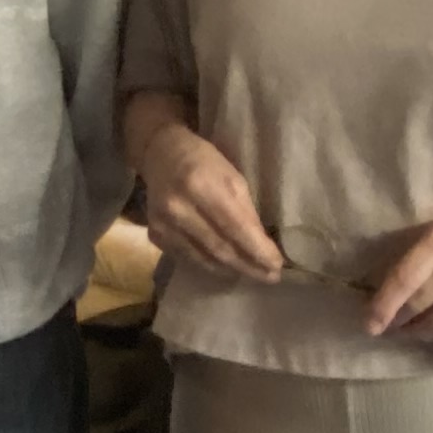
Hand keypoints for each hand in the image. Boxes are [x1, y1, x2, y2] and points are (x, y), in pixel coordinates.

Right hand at [138, 119, 282, 281]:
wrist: (160, 154)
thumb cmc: (204, 161)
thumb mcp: (232, 177)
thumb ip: (245, 211)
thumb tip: (262, 246)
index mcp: (201, 186)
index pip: (235, 227)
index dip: (257, 250)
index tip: (277, 265)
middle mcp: (179, 208)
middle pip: (220, 248)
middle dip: (248, 265)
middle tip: (270, 277)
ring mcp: (164, 225)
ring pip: (204, 259)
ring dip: (231, 269)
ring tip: (252, 273)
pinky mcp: (155, 235)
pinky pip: (188, 258)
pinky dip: (209, 264)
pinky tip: (225, 266)